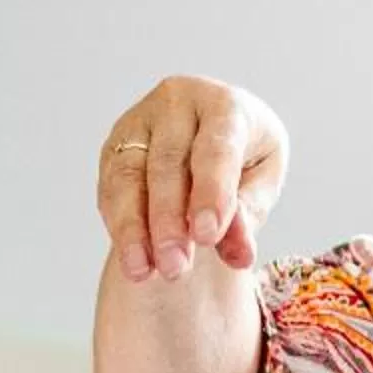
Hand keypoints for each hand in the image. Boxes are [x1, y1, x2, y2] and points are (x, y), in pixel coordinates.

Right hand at [96, 76, 288, 282]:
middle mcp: (178, 102)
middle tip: (175, 267)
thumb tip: (239, 255)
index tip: (207, 235)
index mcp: (226, 104)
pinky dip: (120, 226)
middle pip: (168, 163)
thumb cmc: (244, 161)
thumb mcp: (261, 185)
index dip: (211, 192)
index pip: (217, 148)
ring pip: (130, 176)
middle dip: (170, 221)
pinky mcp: (115, 145)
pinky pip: (111, 188)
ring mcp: (140, 120)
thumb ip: (248, 216)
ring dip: (135, 229)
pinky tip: (133, 257)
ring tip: (144, 270)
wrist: (212, 143)